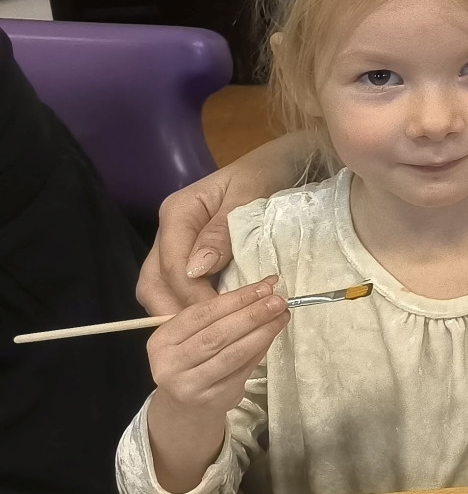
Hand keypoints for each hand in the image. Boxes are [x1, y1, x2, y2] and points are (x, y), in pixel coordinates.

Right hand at [139, 133, 308, 314]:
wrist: (285, 160)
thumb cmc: (270, 171)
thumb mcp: (250, 195)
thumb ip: (222, 232)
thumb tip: (197, 270)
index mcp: (178, 211)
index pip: (171, 265)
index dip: (191, 295)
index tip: (219, 315)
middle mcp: (171, 229)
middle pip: (155, 281)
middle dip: (176, 311)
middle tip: (210, 333)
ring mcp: (180, 242)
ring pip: (162, 287)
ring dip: (182, 311)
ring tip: (214, 331)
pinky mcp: (193, 252)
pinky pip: (181, 284)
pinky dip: (194, 304)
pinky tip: (219, 319)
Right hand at [147, 277, 288, 416]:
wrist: (182, 409)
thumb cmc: (190, 364)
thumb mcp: (188, 338)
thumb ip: (219, 315)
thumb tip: (263, 290)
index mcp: (161, 341)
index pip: (201, 314)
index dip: (236, 298)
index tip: (263, 287)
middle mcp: (170, 364)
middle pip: (217, 334)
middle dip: (252, 314)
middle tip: (278, 301)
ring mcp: (190, 384)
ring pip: (233, 353)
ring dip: (262, 331)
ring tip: (281, 316)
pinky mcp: (213, 399)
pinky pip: (242, 370)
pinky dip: (260, 350)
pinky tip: (271, 336)